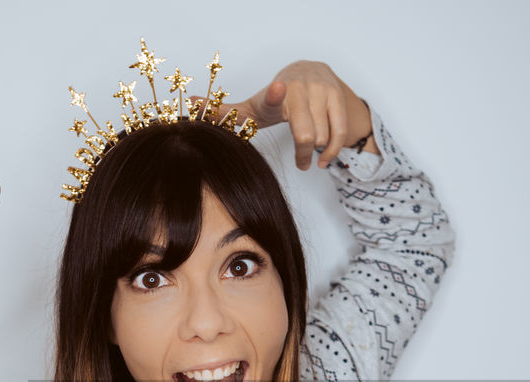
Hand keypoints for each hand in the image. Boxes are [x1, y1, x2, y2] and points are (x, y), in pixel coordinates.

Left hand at [227, 60, 373, 169]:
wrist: (311, 69)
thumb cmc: (279, 97)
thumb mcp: (253, 106)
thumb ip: (225, 111)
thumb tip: (191, 104)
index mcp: (276, 95)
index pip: (274, 98)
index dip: (276, 95)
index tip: (279, 89)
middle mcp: (299, 89)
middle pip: (305, 136)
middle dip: (303, 155)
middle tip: (300, 164)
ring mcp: (320, 91)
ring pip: (322, 137)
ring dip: (317, 151)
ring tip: (310, 153)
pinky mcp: (337, 96)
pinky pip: (339, 133)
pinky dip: (333, 151)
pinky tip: (325, 159)